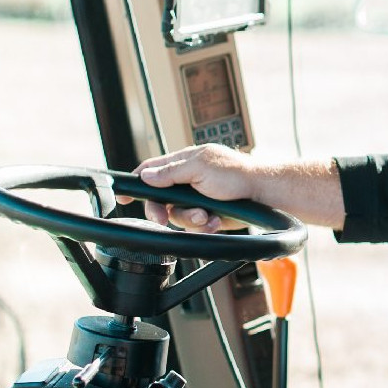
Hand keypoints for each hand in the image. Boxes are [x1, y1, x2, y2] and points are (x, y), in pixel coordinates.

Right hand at [118, 146, 347, 230]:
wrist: (265, 196)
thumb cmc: (238, 175)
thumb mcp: (200, 169)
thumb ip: (171, 173)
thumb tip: (146, 175)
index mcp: (184, 162)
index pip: (152, 170)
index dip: (136, 182)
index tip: (123, 195)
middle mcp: (188, 180)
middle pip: (160, 199)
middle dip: (163, 211)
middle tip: (163, 218)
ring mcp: (198, 198)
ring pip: (178, 216)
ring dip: (191, 219)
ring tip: (208, 217)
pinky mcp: (209, 214)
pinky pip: (195, 226)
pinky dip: (204, 226)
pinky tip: (216, 222)